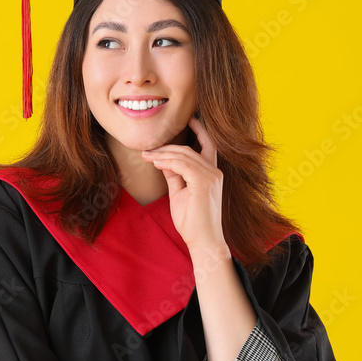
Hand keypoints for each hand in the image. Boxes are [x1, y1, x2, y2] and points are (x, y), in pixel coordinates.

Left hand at [140, 116, 225, 253]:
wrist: (204, 241)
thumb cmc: (192, 220)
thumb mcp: (179, 192)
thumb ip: (174, 175)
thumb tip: (163, 161)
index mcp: (212, 173)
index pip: (207, 145)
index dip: (199, 130)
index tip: (186, 120)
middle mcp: (215, 172)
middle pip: (189, 149)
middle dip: (166, 147)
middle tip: (146, 151)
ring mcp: (212, 177)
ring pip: (185, 155)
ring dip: (162, 154)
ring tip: (147, 156)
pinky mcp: (204, 183)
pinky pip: (184, 165)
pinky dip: (168, 162)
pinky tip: (156, 163)